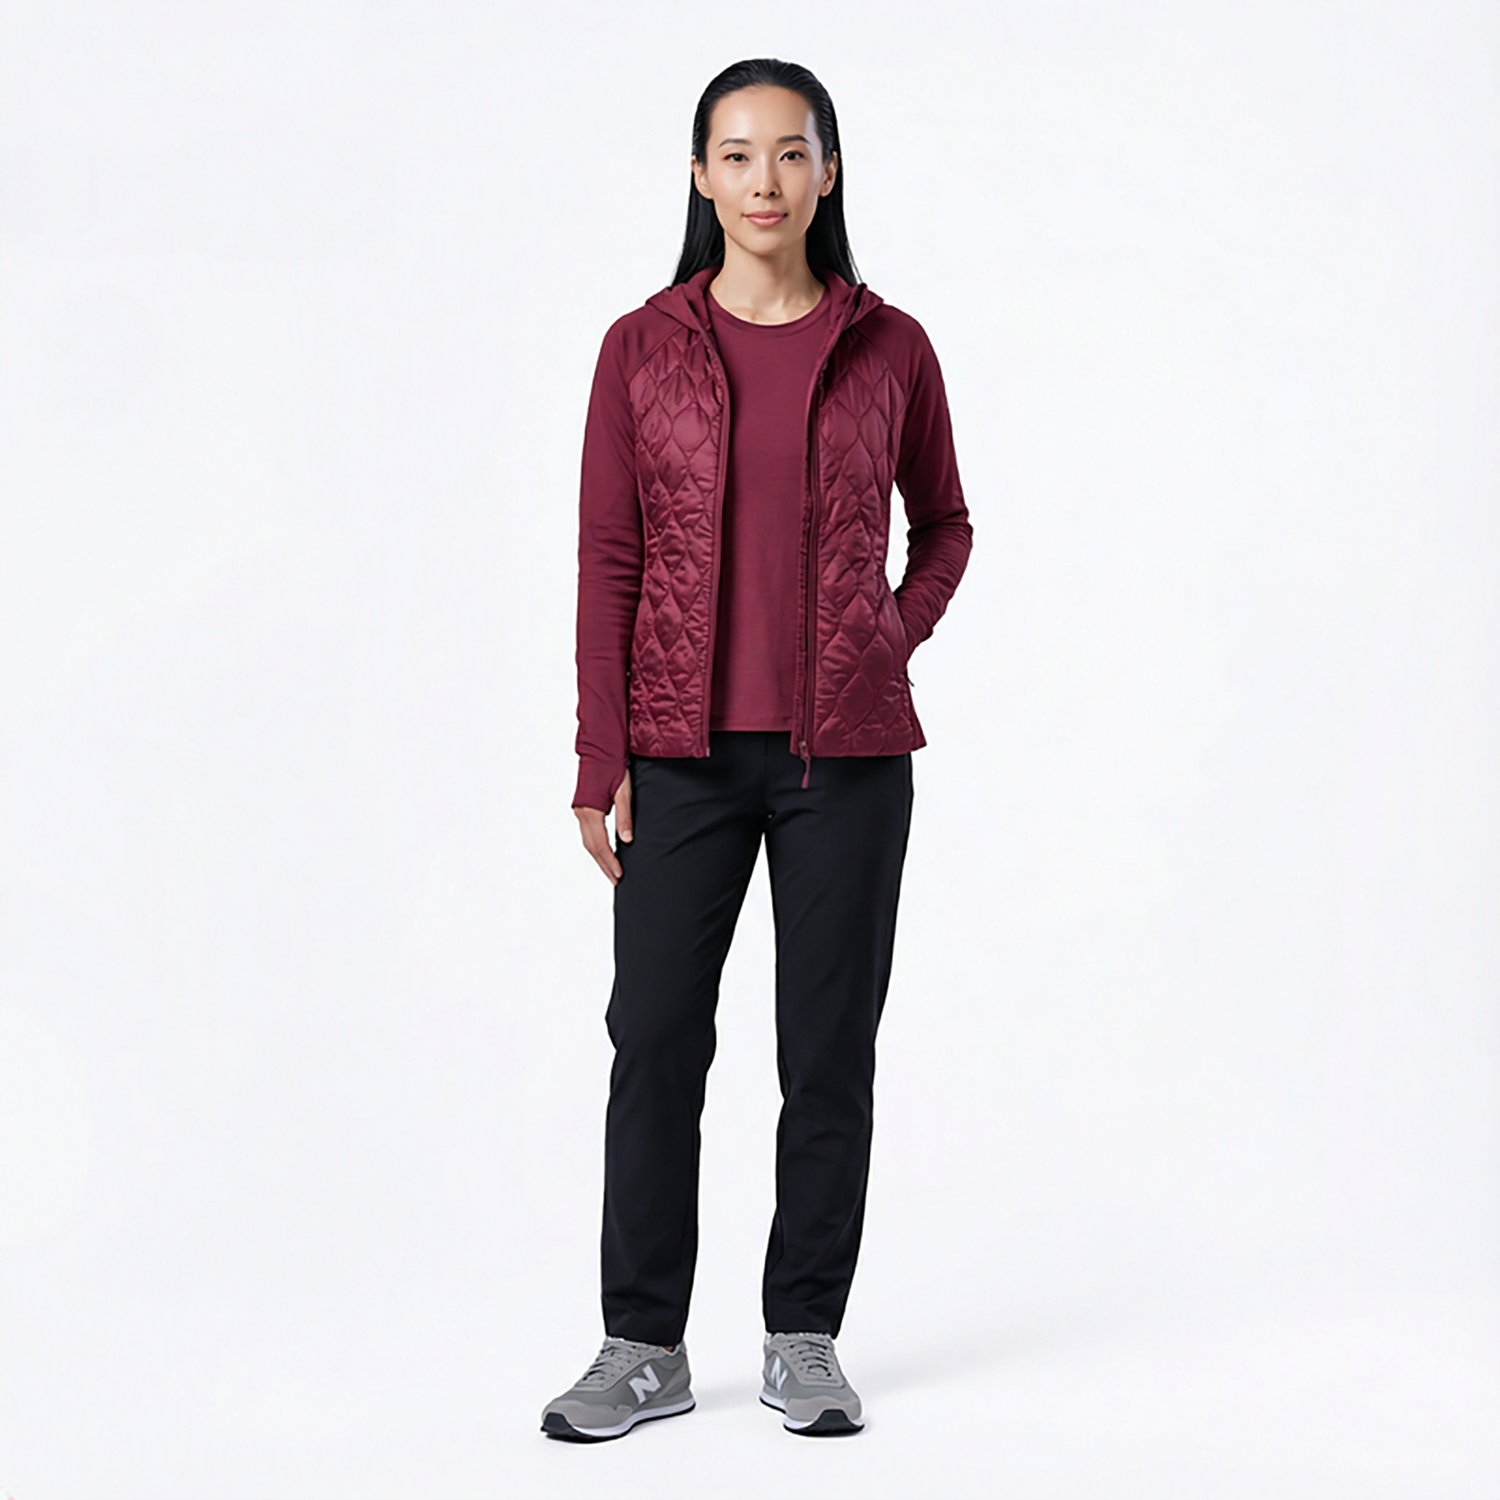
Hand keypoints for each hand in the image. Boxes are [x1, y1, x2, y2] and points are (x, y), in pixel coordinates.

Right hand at [573, 768, 633, 884]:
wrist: (600, 748)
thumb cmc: (613, 766)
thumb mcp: (624, 791)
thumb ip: (624, 817)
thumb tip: (627, 840)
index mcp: (590, 810)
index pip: (600, 844)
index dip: (610, 861)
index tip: (619, 874)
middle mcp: (581, 812)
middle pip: (591, 847)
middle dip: (604, 865)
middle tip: (616, 880)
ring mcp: (580, 810)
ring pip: (588, 841)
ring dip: (599, 857)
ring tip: (611, 870)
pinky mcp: (583, 807)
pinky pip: (587, 832)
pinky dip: (596, 845)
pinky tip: (605, 851)